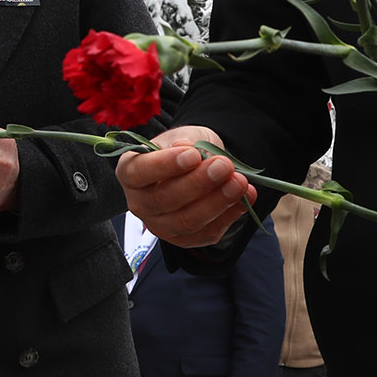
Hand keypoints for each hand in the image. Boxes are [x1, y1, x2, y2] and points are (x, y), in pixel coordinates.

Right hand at [114, 126, 254, 248]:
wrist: (198, 166)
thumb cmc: (184, 149)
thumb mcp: (185, 136)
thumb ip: (186, 143)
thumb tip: (188, 149)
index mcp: (130, 173)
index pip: (140, 173)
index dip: (165, 165)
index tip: (192, 154)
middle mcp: (139, 203)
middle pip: (164, 200)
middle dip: (198, 183)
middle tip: (224, 166)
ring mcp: (161, 225)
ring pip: (187, 221)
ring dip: (217, 201)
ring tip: (240, 182)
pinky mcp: (185, 240)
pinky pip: (207, 233)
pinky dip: (230, 215)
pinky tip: (245, 197)